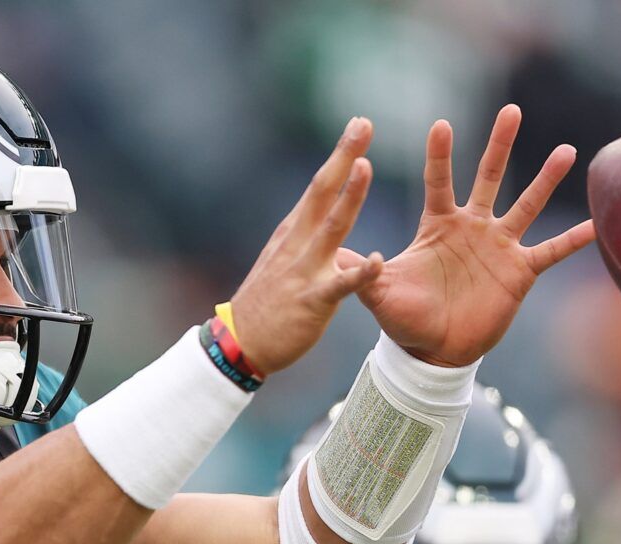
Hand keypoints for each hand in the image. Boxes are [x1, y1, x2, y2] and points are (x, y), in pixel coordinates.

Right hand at [226, 119, 384, 375]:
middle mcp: (297, 243)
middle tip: (363, 124)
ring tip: (365, 167)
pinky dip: (361, 273)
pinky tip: (379, 261)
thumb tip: (320, 216)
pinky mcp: (313, 300)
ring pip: (332, 227)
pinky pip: (341, 285)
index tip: (358, 125)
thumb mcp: (282, 261)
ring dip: (349, 196)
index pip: (319, 186)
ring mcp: (304, 270)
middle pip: (322, 191)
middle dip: (343, 156)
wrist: (241, 344)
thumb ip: (303, 238)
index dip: (340, 155)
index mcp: (293, 232)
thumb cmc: (265, 304)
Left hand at [350, 105, 595, 366]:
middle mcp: (472, 228)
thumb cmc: (404, 320)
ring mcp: (499, 247)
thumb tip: (341, 255)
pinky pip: (550, 252)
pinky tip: (597, 224)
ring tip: (566, 151)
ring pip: (526, 205)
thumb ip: (362, 273)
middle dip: (499, 145)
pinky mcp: (519, 272)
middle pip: (488, 177)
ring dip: (546, 180)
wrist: (434, 353)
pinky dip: (572, 240)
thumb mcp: (379, 295)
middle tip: (511, 110)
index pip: (439, 182)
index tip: (441, 125)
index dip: (439, 156)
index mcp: (438, 226)